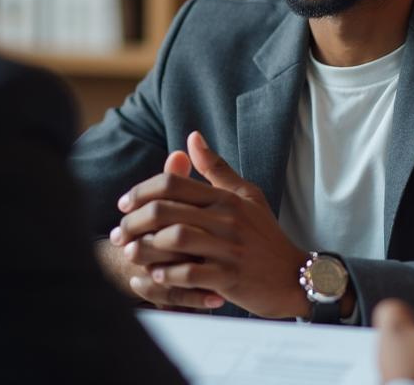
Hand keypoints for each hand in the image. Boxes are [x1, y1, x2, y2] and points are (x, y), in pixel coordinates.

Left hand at [109, 131, 309, 318]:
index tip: (124, 204)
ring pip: (175, 240)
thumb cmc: (265, 235)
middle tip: (118, 232)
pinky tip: (155, 275)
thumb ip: (216, 168)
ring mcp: (228, 249)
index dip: (141, 191)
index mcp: (225, 198)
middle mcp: (226, 219)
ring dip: (145, 247)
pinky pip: (190, 274)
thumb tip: (192, 136)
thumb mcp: (246, 195)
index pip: (172, 183)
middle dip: (134, 221)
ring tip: (130, 254)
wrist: (295, 276)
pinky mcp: (229, 278)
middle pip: (166, 210)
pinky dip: (167, 275)